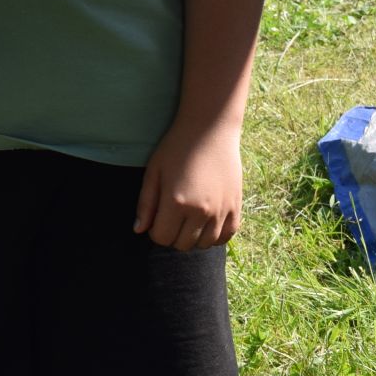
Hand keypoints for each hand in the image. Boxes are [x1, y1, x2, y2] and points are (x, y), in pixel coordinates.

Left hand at [135, 121, 242, 249]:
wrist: (210, 130)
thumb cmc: (176, 148)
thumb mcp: (154, 172)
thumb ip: (145, 204)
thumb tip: (139, 230)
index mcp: (177, 203)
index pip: (162, 238)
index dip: (155, 231)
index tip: (157, 217)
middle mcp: (201, 212)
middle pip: (182, 244)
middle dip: (172, 235)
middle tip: (171, 216)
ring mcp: (222, 212)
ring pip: (204, 244)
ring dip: (193, 237)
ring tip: (188, 218)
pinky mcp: (236, 209)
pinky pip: (225, 237)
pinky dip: (214, 236)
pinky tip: (206, 222)